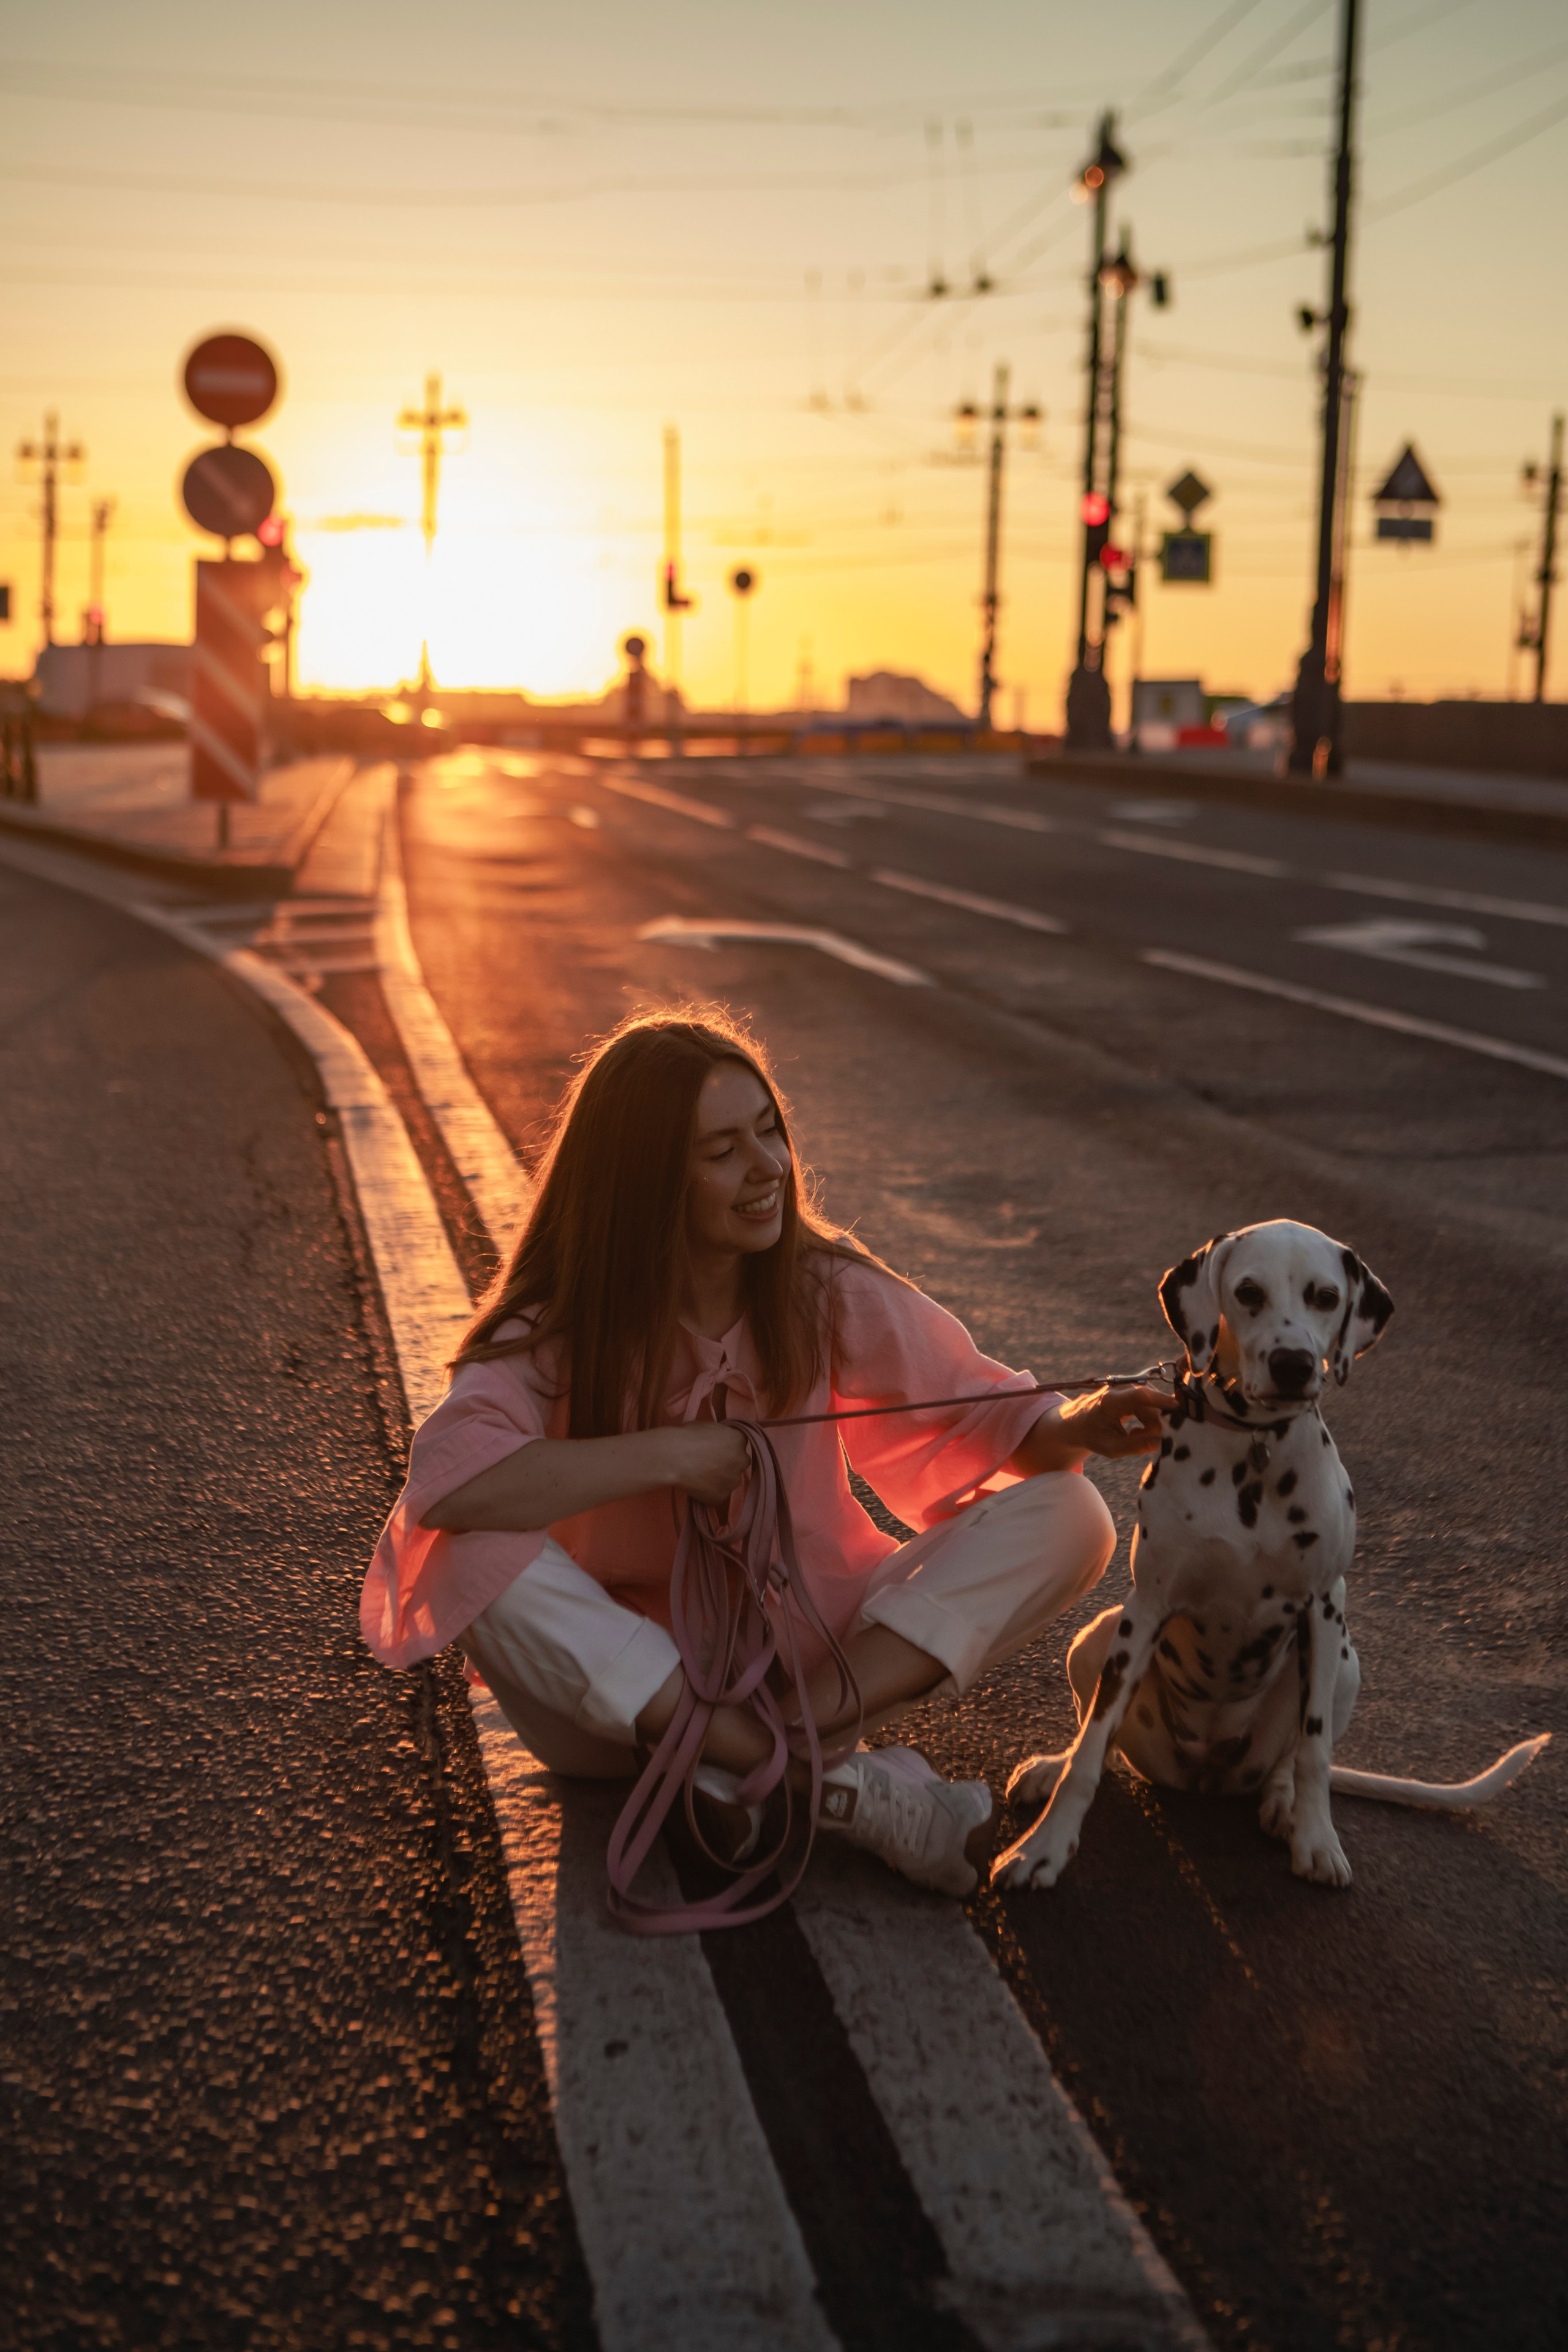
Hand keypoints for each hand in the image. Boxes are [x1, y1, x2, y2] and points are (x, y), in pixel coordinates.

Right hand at [660, 1420, 752, 1505]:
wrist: (674, 1457)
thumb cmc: (687, 1437)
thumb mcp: (708, 1427)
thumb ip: (720, 1436)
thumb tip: (718, 1443)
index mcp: (739, 1439)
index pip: (738, 1444)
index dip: (726, 1447)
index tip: (715, 1450)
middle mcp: (742, 1460)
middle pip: (738, 1463)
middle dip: (727, 1464)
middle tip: (709, 1464)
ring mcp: (733, 1481)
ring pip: (729, 1481)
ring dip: (720, 1479)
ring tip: (700, 1476)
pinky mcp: (722, 1496)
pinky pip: (717, 1495)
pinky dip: (709, 1492)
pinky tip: (696, 1485)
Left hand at [1055, 1381, 1174, 1460]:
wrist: (1076, 1423)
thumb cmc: (1093, 1436)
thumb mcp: (1111, 1448)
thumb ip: (1136, 1446)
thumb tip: (1162, 1441)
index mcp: (1110, 1401)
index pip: (1140, 1395)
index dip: (1160, 1399)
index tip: (1177, 1407)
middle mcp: (1119, 1390)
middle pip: (1150, 1404)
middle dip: (1155, 1424)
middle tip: (1146, 1442)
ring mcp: (1125, 1388)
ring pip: (1151, 1405)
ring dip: (1150, 1423)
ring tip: (1135, 1436)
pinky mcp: (1129, 1391)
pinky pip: (1148, 1404)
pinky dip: (1147, 1418)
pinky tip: (1135, 1430)